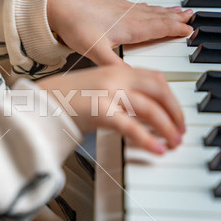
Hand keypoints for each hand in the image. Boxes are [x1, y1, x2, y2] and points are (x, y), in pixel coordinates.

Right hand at [36, 66, 185, 153]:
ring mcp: (108, 92)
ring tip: (173, 143)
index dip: (170, 96)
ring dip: (166, 127)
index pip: (154, 78)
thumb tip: (138, 113)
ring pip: (149, 108)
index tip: (176, 112)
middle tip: (181, 130)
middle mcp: (115, 78)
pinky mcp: (100, 110)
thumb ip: (118, 94)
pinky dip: (147, 139)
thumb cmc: (63, 99)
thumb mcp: (95, 89)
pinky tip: (156, 149)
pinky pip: (131, 126)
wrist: (39, 103)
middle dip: (175, 111)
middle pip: (158, 90)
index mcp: (115, 70)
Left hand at [47, 0, 193, 65]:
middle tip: (192, 16)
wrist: (59, 7)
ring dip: (166, 11)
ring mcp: (121, 9)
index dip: (175, 30)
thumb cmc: (76, 26)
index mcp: (129, 28)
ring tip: (179, 9)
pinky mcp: (112, 6)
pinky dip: (149, 7)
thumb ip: (113, 65)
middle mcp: (129, 16)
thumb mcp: (95, 51)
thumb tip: (130, 79)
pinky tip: (147, 7)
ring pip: (150, 10)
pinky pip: (138, 6)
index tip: (190, 30)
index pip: (159, 28)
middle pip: (159, 17)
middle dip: (176, 18)